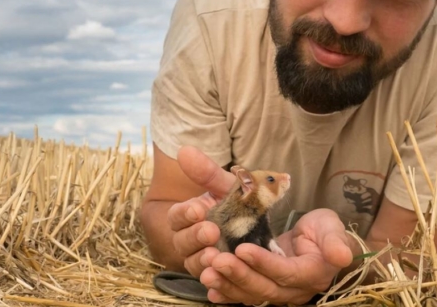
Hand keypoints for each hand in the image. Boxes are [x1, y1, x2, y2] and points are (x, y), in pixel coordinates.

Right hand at [166, 146, 235, 276]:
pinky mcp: (220, 278)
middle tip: (211, 231)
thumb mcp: (228, 187)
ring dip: (202, 262)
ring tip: (216, 256)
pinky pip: (213, 285)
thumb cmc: (239, 204)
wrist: (260, 228)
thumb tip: (184, 150)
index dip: (184, 214)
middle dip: (195, 237)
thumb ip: (207, 172)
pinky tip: (220, 281)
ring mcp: (204, 262)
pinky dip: (215, 285)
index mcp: (188, 219)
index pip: (176, 218)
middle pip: (182, 243)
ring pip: (194, 266)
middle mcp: (191, 242)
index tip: (198, 208)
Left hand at [198, 209, 355, 304]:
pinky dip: (227, 293)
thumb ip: (335, 241)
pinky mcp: (264, 290)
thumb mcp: (331, 227)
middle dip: (239, 275)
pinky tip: (210, 289)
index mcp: (313, 273)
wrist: (317, 242)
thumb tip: (341, 256)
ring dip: (228, 285)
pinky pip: (245, 296)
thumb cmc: (324, 230)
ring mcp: (279, 294)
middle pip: (265, 288)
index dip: (264, 263)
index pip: (286, 272)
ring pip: (252, 295)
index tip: (241, 249)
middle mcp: (295, 290)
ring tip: (206, 272)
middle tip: (215, 260)